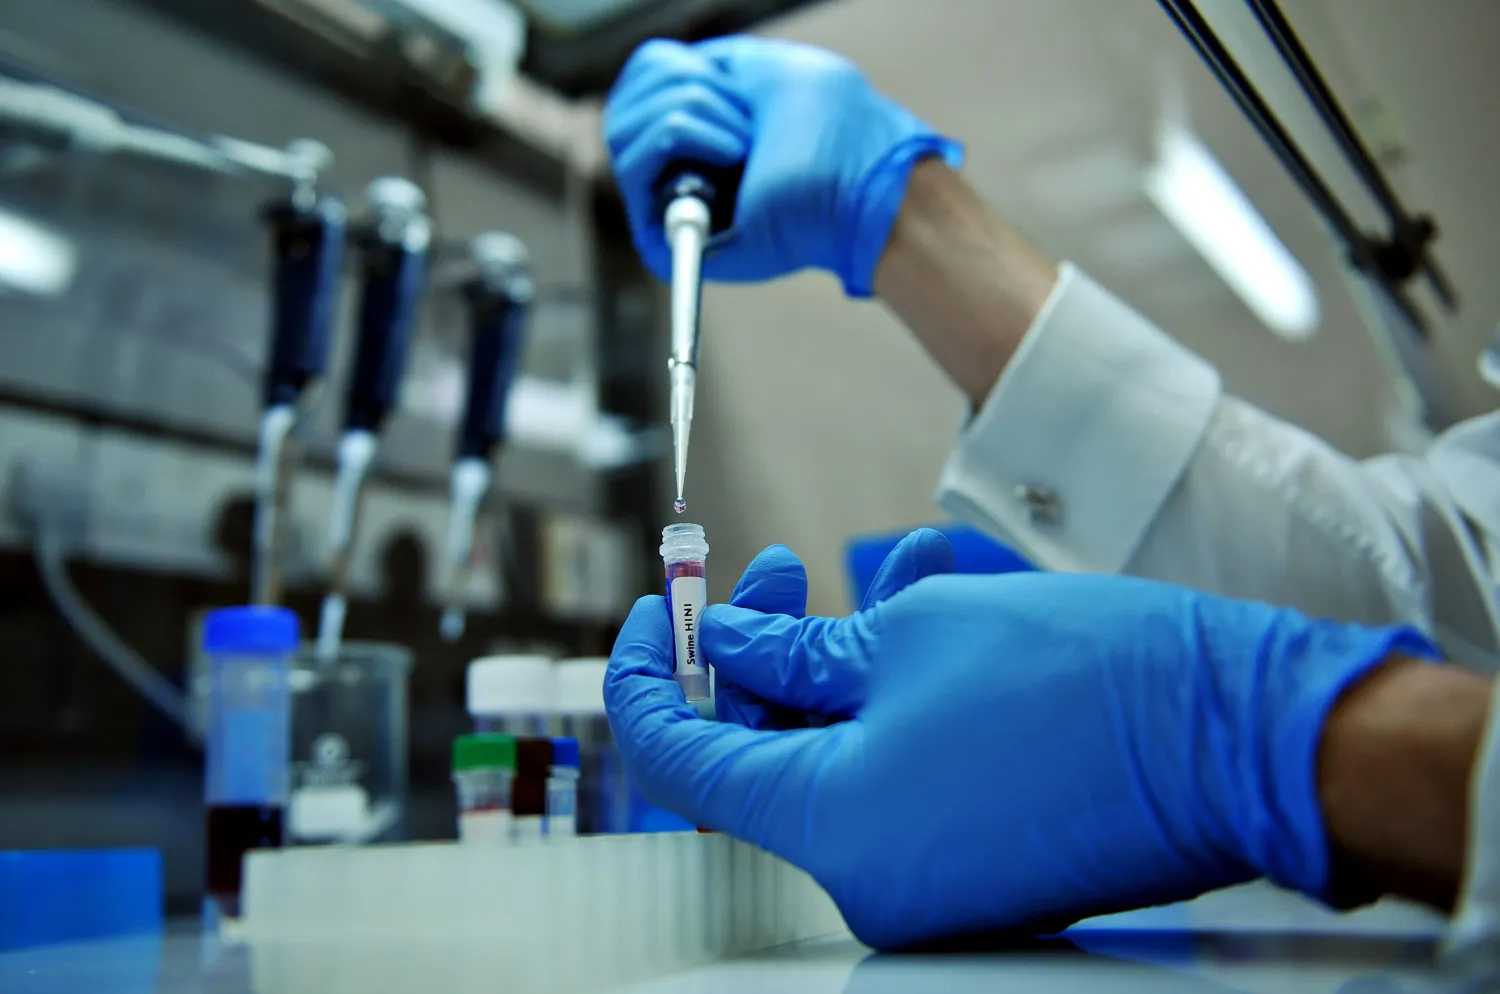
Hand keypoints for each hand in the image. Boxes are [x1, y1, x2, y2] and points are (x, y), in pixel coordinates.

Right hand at [603, 36, 960, 295]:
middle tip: (745, 124)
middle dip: (689, 89)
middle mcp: (679, 166)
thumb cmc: (830, 130)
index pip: (646, 75)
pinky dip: (682, 139)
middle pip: (629, 98)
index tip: (734, 85)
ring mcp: (669, 201)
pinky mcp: (664, 234)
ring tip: (744, 147)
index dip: (681, 65)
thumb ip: (710, 70)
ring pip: (623, 127)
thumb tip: (668, 72)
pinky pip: (631, 161)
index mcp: (701, 128)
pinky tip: (732, 158)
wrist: (858, 186)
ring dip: (692, 115)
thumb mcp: (764, 70)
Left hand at [604, 530, 1436, 949]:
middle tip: (772, 572)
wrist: (1236, 736)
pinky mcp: (974, 869)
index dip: (649, 671)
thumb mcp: (913, 635)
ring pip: (829, 765)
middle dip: (756, 654)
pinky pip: (891, 786)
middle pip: (757, 759)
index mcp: (832, 826)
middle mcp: (868, 880)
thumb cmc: (1088, 681)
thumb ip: (797, 648)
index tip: (654, 608)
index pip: (684, 754)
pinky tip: (915, 639)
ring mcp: (925, 886)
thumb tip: (737, 642)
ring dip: (832, 670)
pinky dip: (883, 712)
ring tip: (878, 585)